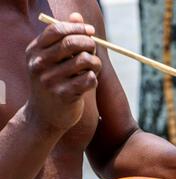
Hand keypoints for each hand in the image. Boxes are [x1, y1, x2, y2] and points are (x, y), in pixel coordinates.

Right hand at [25, 12, 101, 131]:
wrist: (44, 118)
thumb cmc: (52, 84)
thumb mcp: (52, 61)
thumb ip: (64, 38)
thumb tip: (78, 17)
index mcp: (34, 52)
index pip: (56, 30)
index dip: (77, 27)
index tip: (90, 31)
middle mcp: (39, 65)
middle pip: (71, 43)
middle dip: (89, 43)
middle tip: (94, 50)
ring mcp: (50, 81)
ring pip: (84, 61)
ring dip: (95, 62)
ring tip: (93, 68)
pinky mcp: (64, 96)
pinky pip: (88, 79)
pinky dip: (93, 78)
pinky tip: (89, 82)